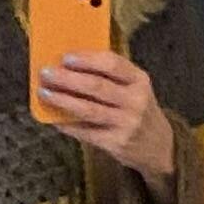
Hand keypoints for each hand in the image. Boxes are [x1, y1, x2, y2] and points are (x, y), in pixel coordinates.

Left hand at [38, 51, 175, 203]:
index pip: (112, 64)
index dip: (87, 59)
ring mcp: (126, 123)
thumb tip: (68, 64)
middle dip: (67, 78)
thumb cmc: (137, 109)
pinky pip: (86, 131)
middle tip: (46, 73)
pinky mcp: (116, 143)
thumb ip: (110, 76)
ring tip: (44, 92)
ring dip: (63, 100)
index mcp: (139, 80)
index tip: (65, 57)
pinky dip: (67, 124)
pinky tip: (53, 118)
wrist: (158, 146)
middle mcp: (135, 100)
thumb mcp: (134, 88)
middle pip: (96, 86)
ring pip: (89, 109)